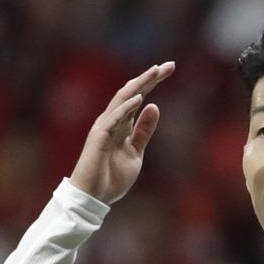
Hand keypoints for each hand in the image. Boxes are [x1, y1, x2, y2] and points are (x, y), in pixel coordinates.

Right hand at [69, 62, 175, 203]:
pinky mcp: (99, 137)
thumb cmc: (111, 178)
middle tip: (168, 65)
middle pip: (131, 92)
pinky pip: (114, 119)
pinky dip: (126, 108)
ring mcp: (105, 127)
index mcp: (123, 124)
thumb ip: (144, 131)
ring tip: (155, 72)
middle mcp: (113, 121)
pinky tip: (140, 97)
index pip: (139, 96)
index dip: (153, 82)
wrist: (93, 198)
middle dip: (149, 78)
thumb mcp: (136, 153)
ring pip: (122, 100)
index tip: (170, 68)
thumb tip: (154, 107)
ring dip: (139, 85)